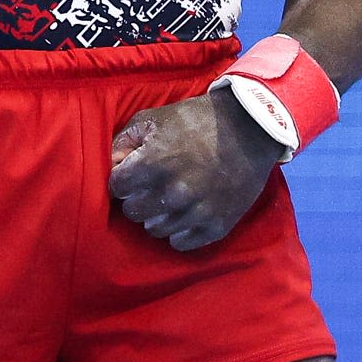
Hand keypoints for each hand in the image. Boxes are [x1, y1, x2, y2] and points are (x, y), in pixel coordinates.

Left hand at [107, 90, 277, 252]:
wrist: (249, 128)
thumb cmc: (196, 120)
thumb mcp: (154, 118)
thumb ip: (124, 141)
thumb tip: (111, 164)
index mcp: (152, 164)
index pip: (116, 188)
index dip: (122, 178)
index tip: (133, 173)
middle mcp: (172, 193)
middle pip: (133, 213)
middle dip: (137, 198)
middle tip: (151, 186)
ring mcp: (195, 213)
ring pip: (155, 230)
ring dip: (158, 216)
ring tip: (170, 198)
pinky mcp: (216, 226)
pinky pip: (181, 243)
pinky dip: (180, 231)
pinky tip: (185, 213)